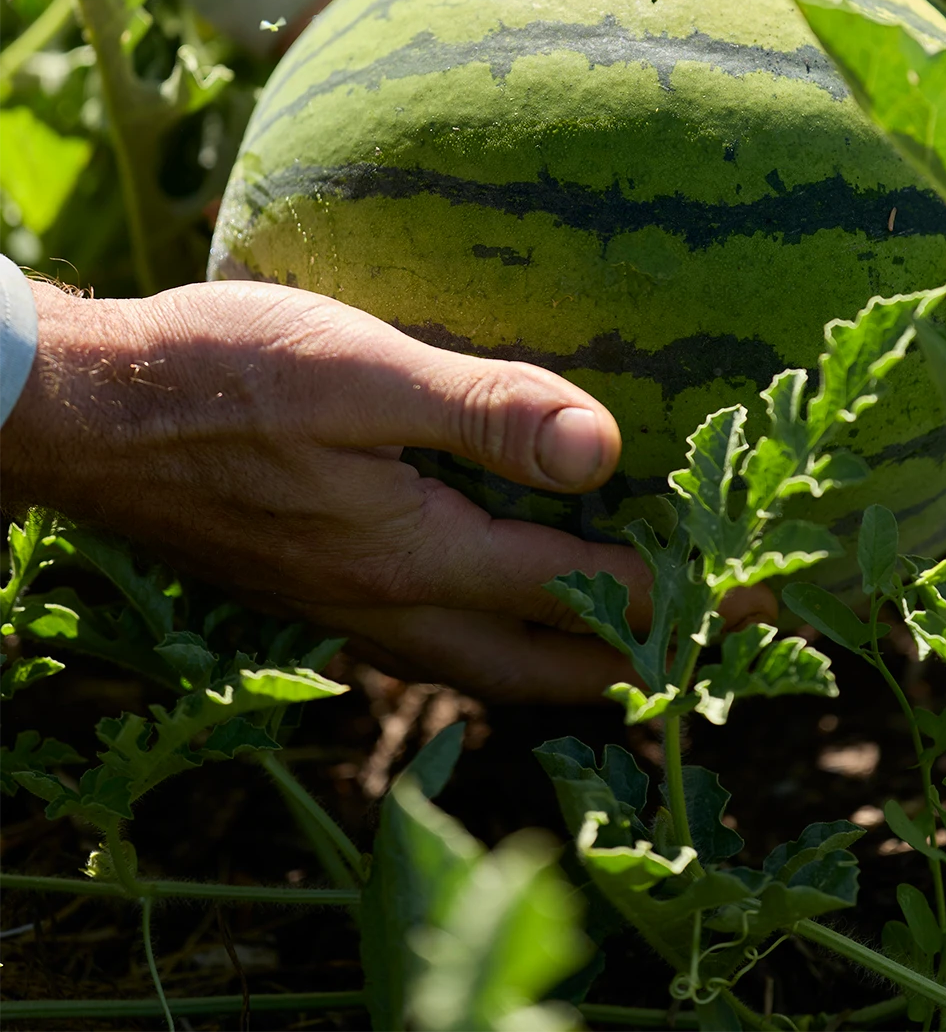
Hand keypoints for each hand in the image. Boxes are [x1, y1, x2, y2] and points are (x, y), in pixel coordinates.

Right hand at [0, 279, 771, 700]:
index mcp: (417, 559)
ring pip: (485, 660)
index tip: (759, 596)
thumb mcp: (361, 372)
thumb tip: (607, 451)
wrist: (90, 414)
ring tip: (624, 631)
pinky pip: (435, 633)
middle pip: (540, 669)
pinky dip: (497, 627)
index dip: (678, 600)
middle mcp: (390, 606)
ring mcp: (347, 606)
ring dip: (564, 656)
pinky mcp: (316, 583)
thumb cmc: (220, 375)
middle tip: (711, 643)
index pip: (582, 598)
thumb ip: (485, 412)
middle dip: (632, 666)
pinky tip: (499, 582)